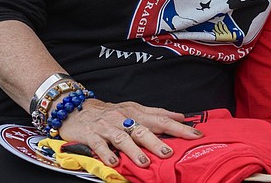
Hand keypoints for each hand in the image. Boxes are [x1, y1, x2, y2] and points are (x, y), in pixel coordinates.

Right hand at [57, 99, 202, 167]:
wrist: (75, 108)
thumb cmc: (109, 112)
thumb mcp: (133, 109)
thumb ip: (156, 114)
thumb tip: (180, 116)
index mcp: (136, 112)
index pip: (161, 118)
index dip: (178, 126)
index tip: (195, 134)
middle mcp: (123, 118)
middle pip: (143, 128)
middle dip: (157, 141)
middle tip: (169, 152)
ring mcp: (107, 127)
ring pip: (123, 138)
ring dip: (134, 150)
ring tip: (144, 162)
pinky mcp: (91, 135)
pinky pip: (99, 145)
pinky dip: (107, 153)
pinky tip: (113, 162)